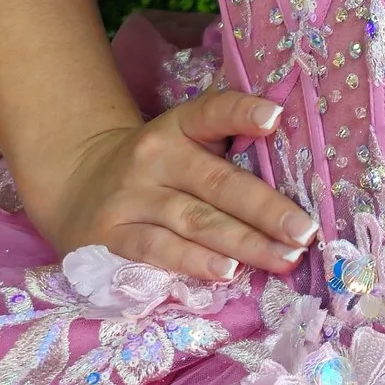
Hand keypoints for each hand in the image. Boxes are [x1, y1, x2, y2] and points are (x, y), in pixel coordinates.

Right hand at [34, 89, 319, 284]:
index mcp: (179, 126)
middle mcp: (155, 157)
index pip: (212, 112)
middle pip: (217, 182)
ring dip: (243, 243)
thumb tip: (299, 173)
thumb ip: (229, 150)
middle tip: (305, 231)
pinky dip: (195, 262)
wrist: (80, 185)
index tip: (275, 118)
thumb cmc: (160, 168)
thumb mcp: (185, 143)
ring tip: (282, 257)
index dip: (242, 112)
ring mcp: (133, 198)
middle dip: (267, 209)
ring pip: (195, 221)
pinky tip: (227, 272)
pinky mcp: (114, 236)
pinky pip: (160, 250)